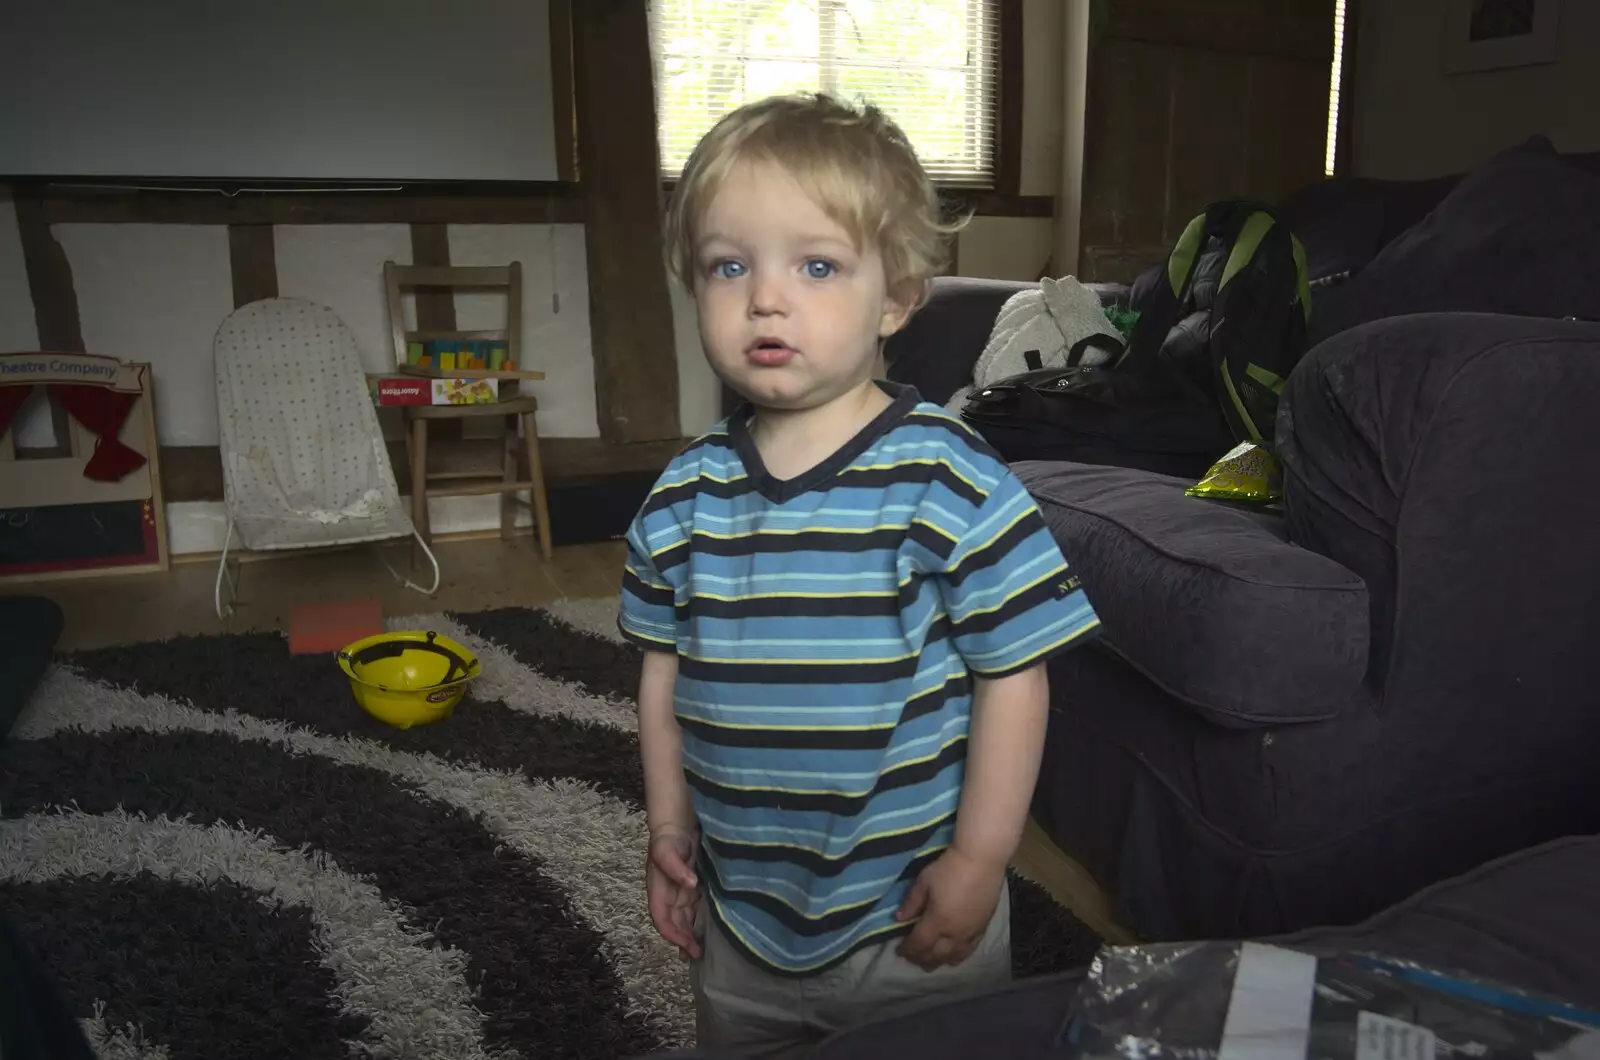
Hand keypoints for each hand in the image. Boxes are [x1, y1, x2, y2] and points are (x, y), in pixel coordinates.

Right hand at [646, 826, 701, 959]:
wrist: (678, 825)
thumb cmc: (669, 839)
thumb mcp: (667, 850)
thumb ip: (676, 868)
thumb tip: (690, 884)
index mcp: (657, 890)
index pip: (661, 918)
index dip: (671, 933)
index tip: (685, 944)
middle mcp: (668, 896)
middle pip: (673, 924)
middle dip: (682, 940)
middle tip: (697, 954)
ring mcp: (680, 893)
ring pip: (683, 920)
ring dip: (689, 935)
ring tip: (700, 951)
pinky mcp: (692, 889)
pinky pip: (694, 910)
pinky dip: (698, 922)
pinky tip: (708, 931)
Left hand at [894, 846, 1004, 970]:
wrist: (982, 860)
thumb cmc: (949, 868)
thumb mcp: (924, 881)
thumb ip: (911, 902)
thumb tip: (899, 918)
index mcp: (937, 921)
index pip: (919, 944)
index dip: (908, 950)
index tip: (899, 950)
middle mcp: (954, 933)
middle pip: (935, 954)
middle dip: (921, 958)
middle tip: (912, 957)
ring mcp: (970, 933)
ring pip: (952, 956)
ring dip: (939, 961)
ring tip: (930, 962)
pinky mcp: (982, 928)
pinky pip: (969, 950)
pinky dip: (958, 956)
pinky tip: (953, 957)